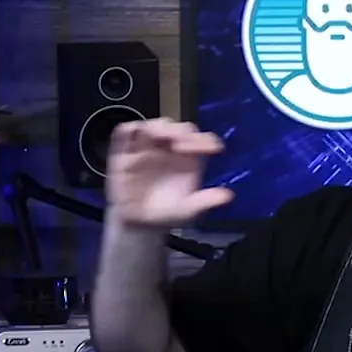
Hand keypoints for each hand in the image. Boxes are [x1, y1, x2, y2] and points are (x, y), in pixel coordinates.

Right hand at [105, 118, 232, 227]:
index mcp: (188, 159)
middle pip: (177, 129)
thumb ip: (205, 202)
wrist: (139, 225)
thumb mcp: (188, 212)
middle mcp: (169, 149)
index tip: (212, 149)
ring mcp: (147, 148)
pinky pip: (125, 134)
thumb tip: (226, 196)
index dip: (205, 140)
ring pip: (153, 126)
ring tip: (163, 137)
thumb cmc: (166, 214)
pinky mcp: (126, 152)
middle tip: (183, 143)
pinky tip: (135, 134)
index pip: (199, 139)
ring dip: (158, 128)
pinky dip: (129, 130)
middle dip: (181, 132)